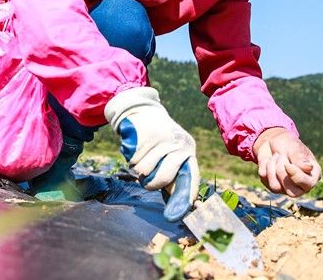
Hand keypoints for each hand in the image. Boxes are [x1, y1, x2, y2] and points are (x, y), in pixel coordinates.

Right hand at [105, 87, 199, 221]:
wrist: (143, 110)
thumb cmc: (158, 139)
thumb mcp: (171, 151)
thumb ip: (174, 172)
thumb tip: (176, 202)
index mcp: (188, 151)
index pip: (191, 177)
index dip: (186, 196)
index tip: (180, 213)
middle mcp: (179, 145)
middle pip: (163, 178)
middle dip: (150, 183)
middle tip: (146, 178)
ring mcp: (163, 139)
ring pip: (145, 170)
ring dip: (138, 169)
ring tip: (142, 157)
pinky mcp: (147, 135)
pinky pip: (134, 160)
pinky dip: (131, 159)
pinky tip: (137, 148)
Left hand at [253, 127, 321, 196]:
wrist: (271, 141)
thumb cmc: (287, 142)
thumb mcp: (294, 146)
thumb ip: (300, 157)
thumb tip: (308, 168)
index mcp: (313, 174)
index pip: (308, 184)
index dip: (296, 176)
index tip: (287, 164)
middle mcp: (301, 185)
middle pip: (292, 192)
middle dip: (281, 173)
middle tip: (280, 156)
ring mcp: (286, 188)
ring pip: (275, 187)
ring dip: (272, 167)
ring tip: (276, 156)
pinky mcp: (273, 186)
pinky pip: (265, 181)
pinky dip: (265, 166)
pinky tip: (269, 159)